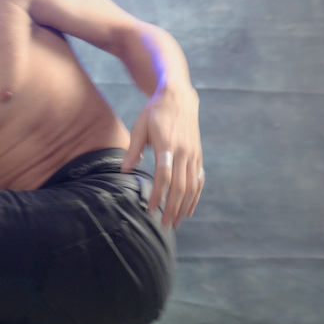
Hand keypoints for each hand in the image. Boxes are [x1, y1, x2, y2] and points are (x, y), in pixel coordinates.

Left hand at [121, 82, 203, 227]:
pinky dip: (195, 197)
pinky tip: (189, 210)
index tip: (151, 209)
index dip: (158, 194)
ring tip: (175, 223)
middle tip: (164, 225)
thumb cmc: (155, 113)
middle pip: (180, 186)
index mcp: (168, 145)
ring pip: (191, 186)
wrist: (179, 98)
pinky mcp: (198, 156)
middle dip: (172, 208)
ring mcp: (193, 155)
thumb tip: (124, 171)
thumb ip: (133, 150)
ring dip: (184, 207)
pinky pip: (199, 180)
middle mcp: (184, 152)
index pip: (164, 176)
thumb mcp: (140, 127)